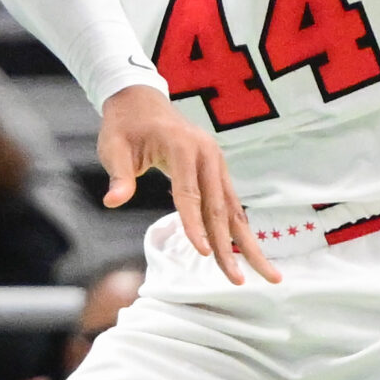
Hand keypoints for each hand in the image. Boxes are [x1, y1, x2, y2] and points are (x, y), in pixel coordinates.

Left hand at [98, 86, 279, 286]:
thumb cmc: (125, 125)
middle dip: (230, 247)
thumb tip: (112, 201)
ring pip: (233, 209)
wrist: (140, 99)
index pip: (190, 194)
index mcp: (183, 147)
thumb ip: (119, 176)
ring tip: (266, 273)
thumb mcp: (114, 147)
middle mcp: (208, 154)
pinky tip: (249, 252)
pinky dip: (239, 229)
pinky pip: (229, 203)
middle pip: (220, 207)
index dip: (194, 225)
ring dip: (247, 242)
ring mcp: (216, 162)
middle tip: (239, 280)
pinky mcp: (217, 169)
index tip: (203, 253)